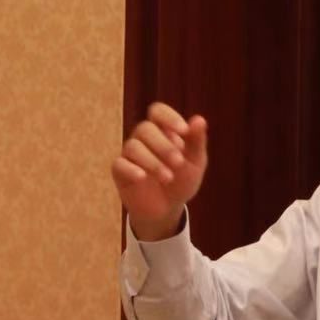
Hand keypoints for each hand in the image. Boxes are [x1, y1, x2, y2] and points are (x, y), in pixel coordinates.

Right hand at [111, 103, 207, 239]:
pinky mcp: (120, 171)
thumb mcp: (195, 162)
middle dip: (164, 146)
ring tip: (168, 178)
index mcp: (163, 130)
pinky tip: (142, 177)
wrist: (168, 208)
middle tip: (179, 163)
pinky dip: (131, 169)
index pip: (158, 111)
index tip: (184, 131)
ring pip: (133, 147)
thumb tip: (200, 119)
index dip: (168, 117)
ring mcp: (130, 154)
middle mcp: (143, 138)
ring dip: (152, 162)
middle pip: (145, 129)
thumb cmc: (182, 180)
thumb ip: (196, 141)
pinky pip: (119, 164)